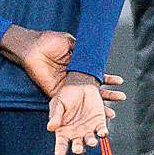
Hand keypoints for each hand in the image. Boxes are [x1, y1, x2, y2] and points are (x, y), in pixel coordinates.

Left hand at [0, 25, 128, 103]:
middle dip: (108, 94)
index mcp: (78, 67)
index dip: (108, 79)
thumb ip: (82, 50)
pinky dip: (77, 109)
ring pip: (83, 99)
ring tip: (111, 111)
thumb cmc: (49, 41)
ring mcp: (65, 87)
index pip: (96, 76)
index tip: (120, 82)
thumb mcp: (70, 42)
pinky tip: (86, 113)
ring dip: (97, 104)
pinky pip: (68, 103)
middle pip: (93, 89)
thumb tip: (94, 53)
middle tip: (121, 97)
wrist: (32, 47)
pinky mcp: (55, 92)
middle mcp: (73, 79)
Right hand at [47, 71, 108, 154]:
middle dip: (78, 148)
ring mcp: (88, 128)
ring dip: (92, 142)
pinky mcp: (99, 121)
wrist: (80, 84)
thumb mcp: (58, 104)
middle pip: (77, 145)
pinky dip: (103, 132)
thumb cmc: (66, 95)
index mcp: (63, 131)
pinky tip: (103, 133)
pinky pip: (102, 130)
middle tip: (77, 149)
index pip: (61, 144)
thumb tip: (50, 127)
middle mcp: (76, 133)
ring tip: (92, 142)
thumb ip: (56, 116)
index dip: (60, 149)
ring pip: (90, 139)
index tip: (59, 154)